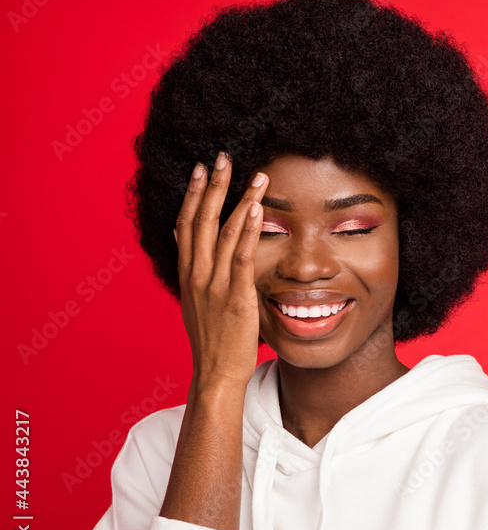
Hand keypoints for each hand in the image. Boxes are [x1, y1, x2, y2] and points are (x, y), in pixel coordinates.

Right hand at [174, 152, 268, 390]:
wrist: (215, 372)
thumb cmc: (212, 338)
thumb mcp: (197, 299)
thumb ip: (196, 270)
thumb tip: (189, 242)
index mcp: (188, 273)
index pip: (187, 223)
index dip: (194, 194)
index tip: (201, 169)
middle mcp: (197, 273)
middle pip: (203, 219)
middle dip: (214, 186)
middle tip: (223, 157)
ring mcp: (215, 284)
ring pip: (227, 232)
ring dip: (242, 200)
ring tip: (257, 176)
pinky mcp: (236, 296)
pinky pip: (243, 257)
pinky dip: (251, 231)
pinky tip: (258, 210)